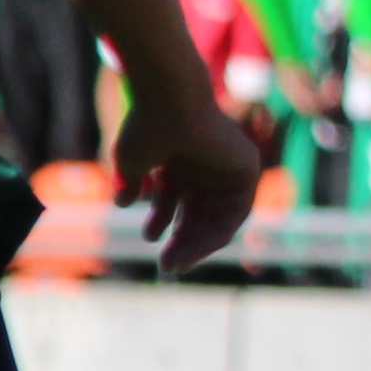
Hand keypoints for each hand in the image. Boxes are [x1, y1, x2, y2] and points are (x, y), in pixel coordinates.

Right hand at [112, 88, 259, 271]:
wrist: (170, 103)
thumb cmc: (146, 129)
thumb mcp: (131, 163)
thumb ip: (129, 185)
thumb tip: (123, 205)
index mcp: (180, 161)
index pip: (177, 202)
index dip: (164, 224)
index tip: (149, 242)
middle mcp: (205, 165)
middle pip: (198, 213)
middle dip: (181, 241)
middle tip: (166, 266)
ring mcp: (227, 166)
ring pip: (217, 217)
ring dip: (198, 243)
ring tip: (174, 263)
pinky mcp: (247, 167)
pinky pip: (238, 211)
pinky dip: (220, 232)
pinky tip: (199, 248)